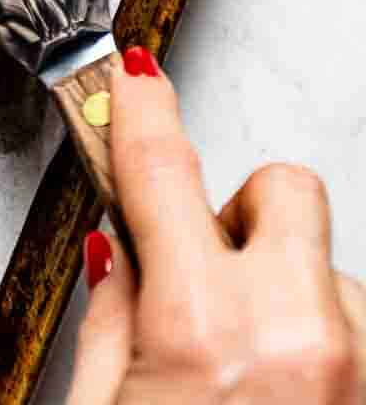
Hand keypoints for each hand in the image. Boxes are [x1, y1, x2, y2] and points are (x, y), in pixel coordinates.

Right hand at [68, 49, 365, 401]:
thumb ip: (110, 322)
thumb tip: (119, 254)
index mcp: (203, 329)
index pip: (162, 171)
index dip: (140, 111)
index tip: (134, 79)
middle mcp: (295, 334)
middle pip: (283, 188)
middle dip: (241, 210)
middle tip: (205, 271)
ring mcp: (355, 364)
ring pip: (323, 269)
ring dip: (282, 297)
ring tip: (245, 375)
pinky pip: (352, 326)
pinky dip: (315, 344)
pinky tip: (282, 397)